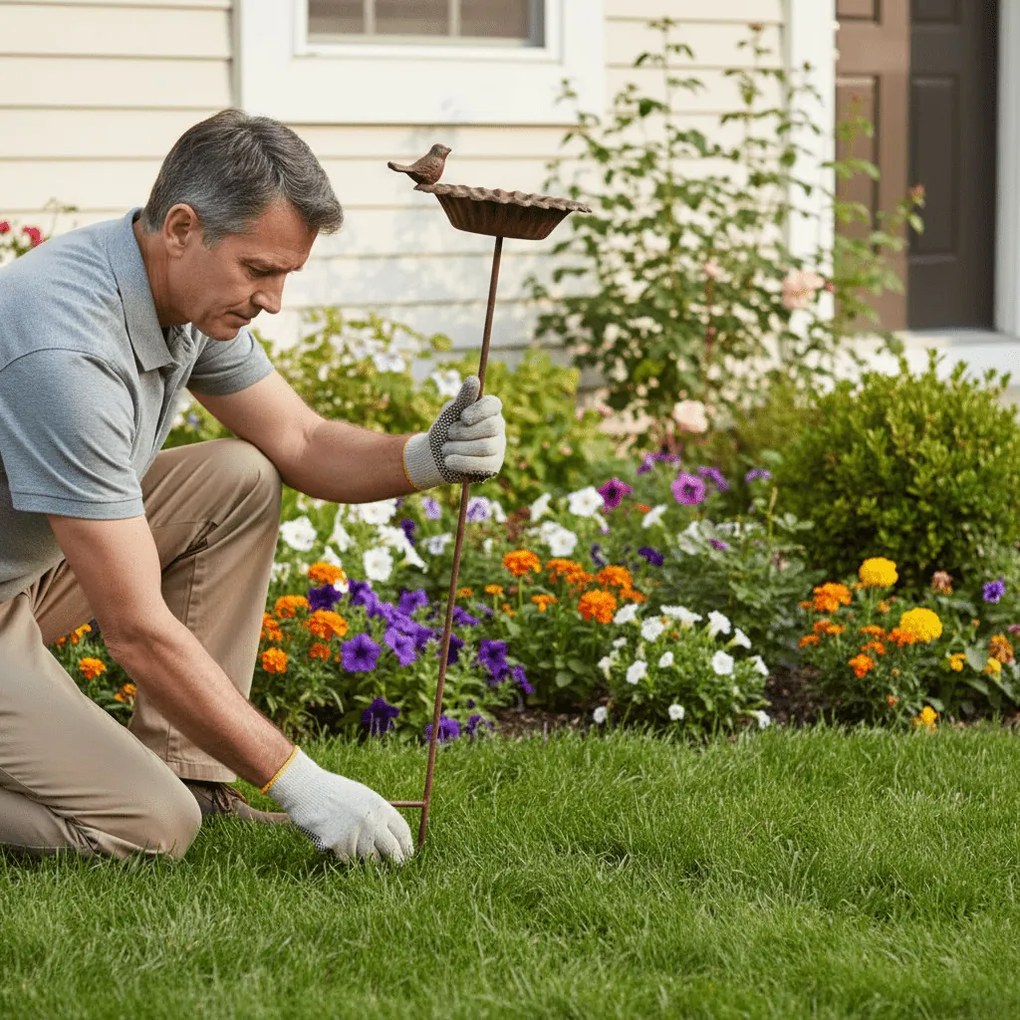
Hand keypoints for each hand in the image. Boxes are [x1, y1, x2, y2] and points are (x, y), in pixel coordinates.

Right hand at [267, 749, 412, 862]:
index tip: (407, 855)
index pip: (403, 832)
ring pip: (369, 859)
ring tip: (353, 841)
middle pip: (393, 851)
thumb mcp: (363, 797)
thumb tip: (395, 839)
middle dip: (396, 862)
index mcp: (380, 808)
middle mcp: (372, 823)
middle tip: (396, 867)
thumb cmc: (335, 793)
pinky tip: (335, 839)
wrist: (308, 790)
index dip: (407, 846)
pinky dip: (344, 854)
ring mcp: (356, 836)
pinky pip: (348, 859)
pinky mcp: (340, 847)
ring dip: (365, 857)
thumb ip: (378, 815)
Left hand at [403, 375, 505, 488]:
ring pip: (486, 446)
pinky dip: (463, 462)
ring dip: (460, 448)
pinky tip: (449, 461)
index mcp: (489, 410)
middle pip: (491, 427)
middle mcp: (498, 427)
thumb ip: (463, 398)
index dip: (478, 411)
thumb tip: (473, 379)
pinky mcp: (494, 465)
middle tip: (450, 433)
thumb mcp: (451, 412)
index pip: (494, 405)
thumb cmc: (445, 428)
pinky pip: (484, 465)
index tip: (462, 417)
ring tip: (445, 448)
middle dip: (465, 431)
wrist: (434, 455)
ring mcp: (498, 447)